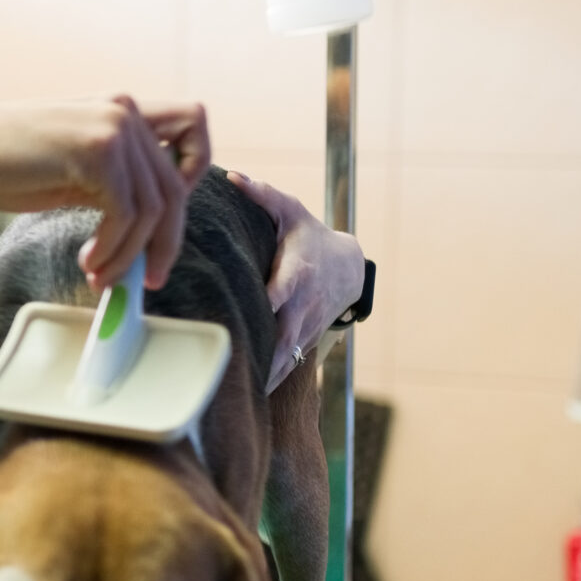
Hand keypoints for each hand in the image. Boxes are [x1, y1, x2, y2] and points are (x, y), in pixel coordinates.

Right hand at [0, 96, 209, 289]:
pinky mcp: (97, 153)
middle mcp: (126, 113)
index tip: (165, 217)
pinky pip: (124, 214)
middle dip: (165, 242)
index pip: (193, 128)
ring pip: (151, 209)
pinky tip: (87, 260)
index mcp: (124, 110)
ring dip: (128, 254)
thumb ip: (113, 184)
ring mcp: (114, 129)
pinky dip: (110, 248)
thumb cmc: (4, 161)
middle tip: (147, 278)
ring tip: (100, 276)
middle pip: (175, 187)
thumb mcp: (73, 168)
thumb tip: (141, 236)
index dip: (194, 172)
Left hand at [227, 170, 366, 390]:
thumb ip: (263, 194)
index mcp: (298, 270)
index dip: (276, 295)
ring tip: (236, 401)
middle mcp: (302, 302)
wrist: (347, 267)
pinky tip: (245, 405)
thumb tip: (233, 175)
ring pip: (285, 356)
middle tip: (233, 371)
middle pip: (284, 330)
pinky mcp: (302, 340)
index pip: (286, 284)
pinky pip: (284, 365)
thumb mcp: (290, 210)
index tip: (262, 305)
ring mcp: (304, 325)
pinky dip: (268, 383)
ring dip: (264, 377)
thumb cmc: (308, 234)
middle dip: (263, 352)